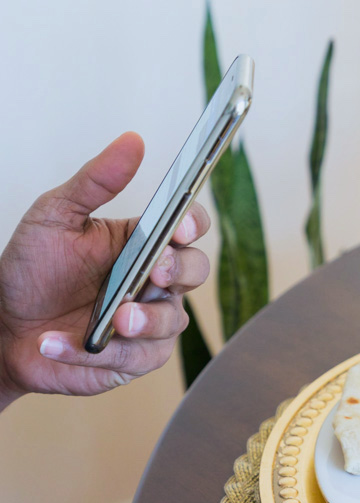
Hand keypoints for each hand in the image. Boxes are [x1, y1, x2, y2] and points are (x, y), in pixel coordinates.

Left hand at [0, 132, 210, 409]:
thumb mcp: (55, 216)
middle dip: (178, 272)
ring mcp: (151, 321)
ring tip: (110, 321)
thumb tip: (132, 142)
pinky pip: (137, 358)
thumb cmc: (33, 271)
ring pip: (173, 321)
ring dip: (143, 321)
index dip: (192, 225)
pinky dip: (97, 353)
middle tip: (151, 274)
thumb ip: (95, 181)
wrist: (5, 326)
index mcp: (144, 243)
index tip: (177, 226)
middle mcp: (156, 282)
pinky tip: (61, 343)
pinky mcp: (136, 358)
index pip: (189, 227)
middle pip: (196, 272)